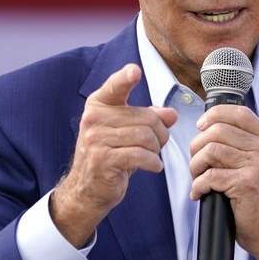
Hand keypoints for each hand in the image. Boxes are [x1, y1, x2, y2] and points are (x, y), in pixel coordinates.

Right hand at [51, 64, 177, 247]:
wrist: (87, 188)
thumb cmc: (110, 155)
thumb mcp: (127, 132)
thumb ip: (149, 118)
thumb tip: (171, 114)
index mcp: (99, 105)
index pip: (114, 87)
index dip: (125, 78)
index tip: (134, 71)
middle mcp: (94, 119)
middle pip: (144, 117)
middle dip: (160, 132)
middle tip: (159, 143)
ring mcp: (96, 140)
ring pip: (145, 136)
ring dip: (157, 148)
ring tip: (154, 155)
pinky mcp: (102, 160)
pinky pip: (140, 155)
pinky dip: (153, 162)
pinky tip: (154, 166)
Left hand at [189, 104, 258, 259]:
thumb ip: (244, 145)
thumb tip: (209, 129)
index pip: (239, 113)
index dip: (214, 115)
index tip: (201, 127)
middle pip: (218, 130)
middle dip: (197, 145)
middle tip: (196, 163)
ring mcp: (257, 166)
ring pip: (210, 150)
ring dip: (195, 165)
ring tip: (197, 178)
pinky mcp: (246, 184)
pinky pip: (209, 176)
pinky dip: (197, 185)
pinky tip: (199, 193)